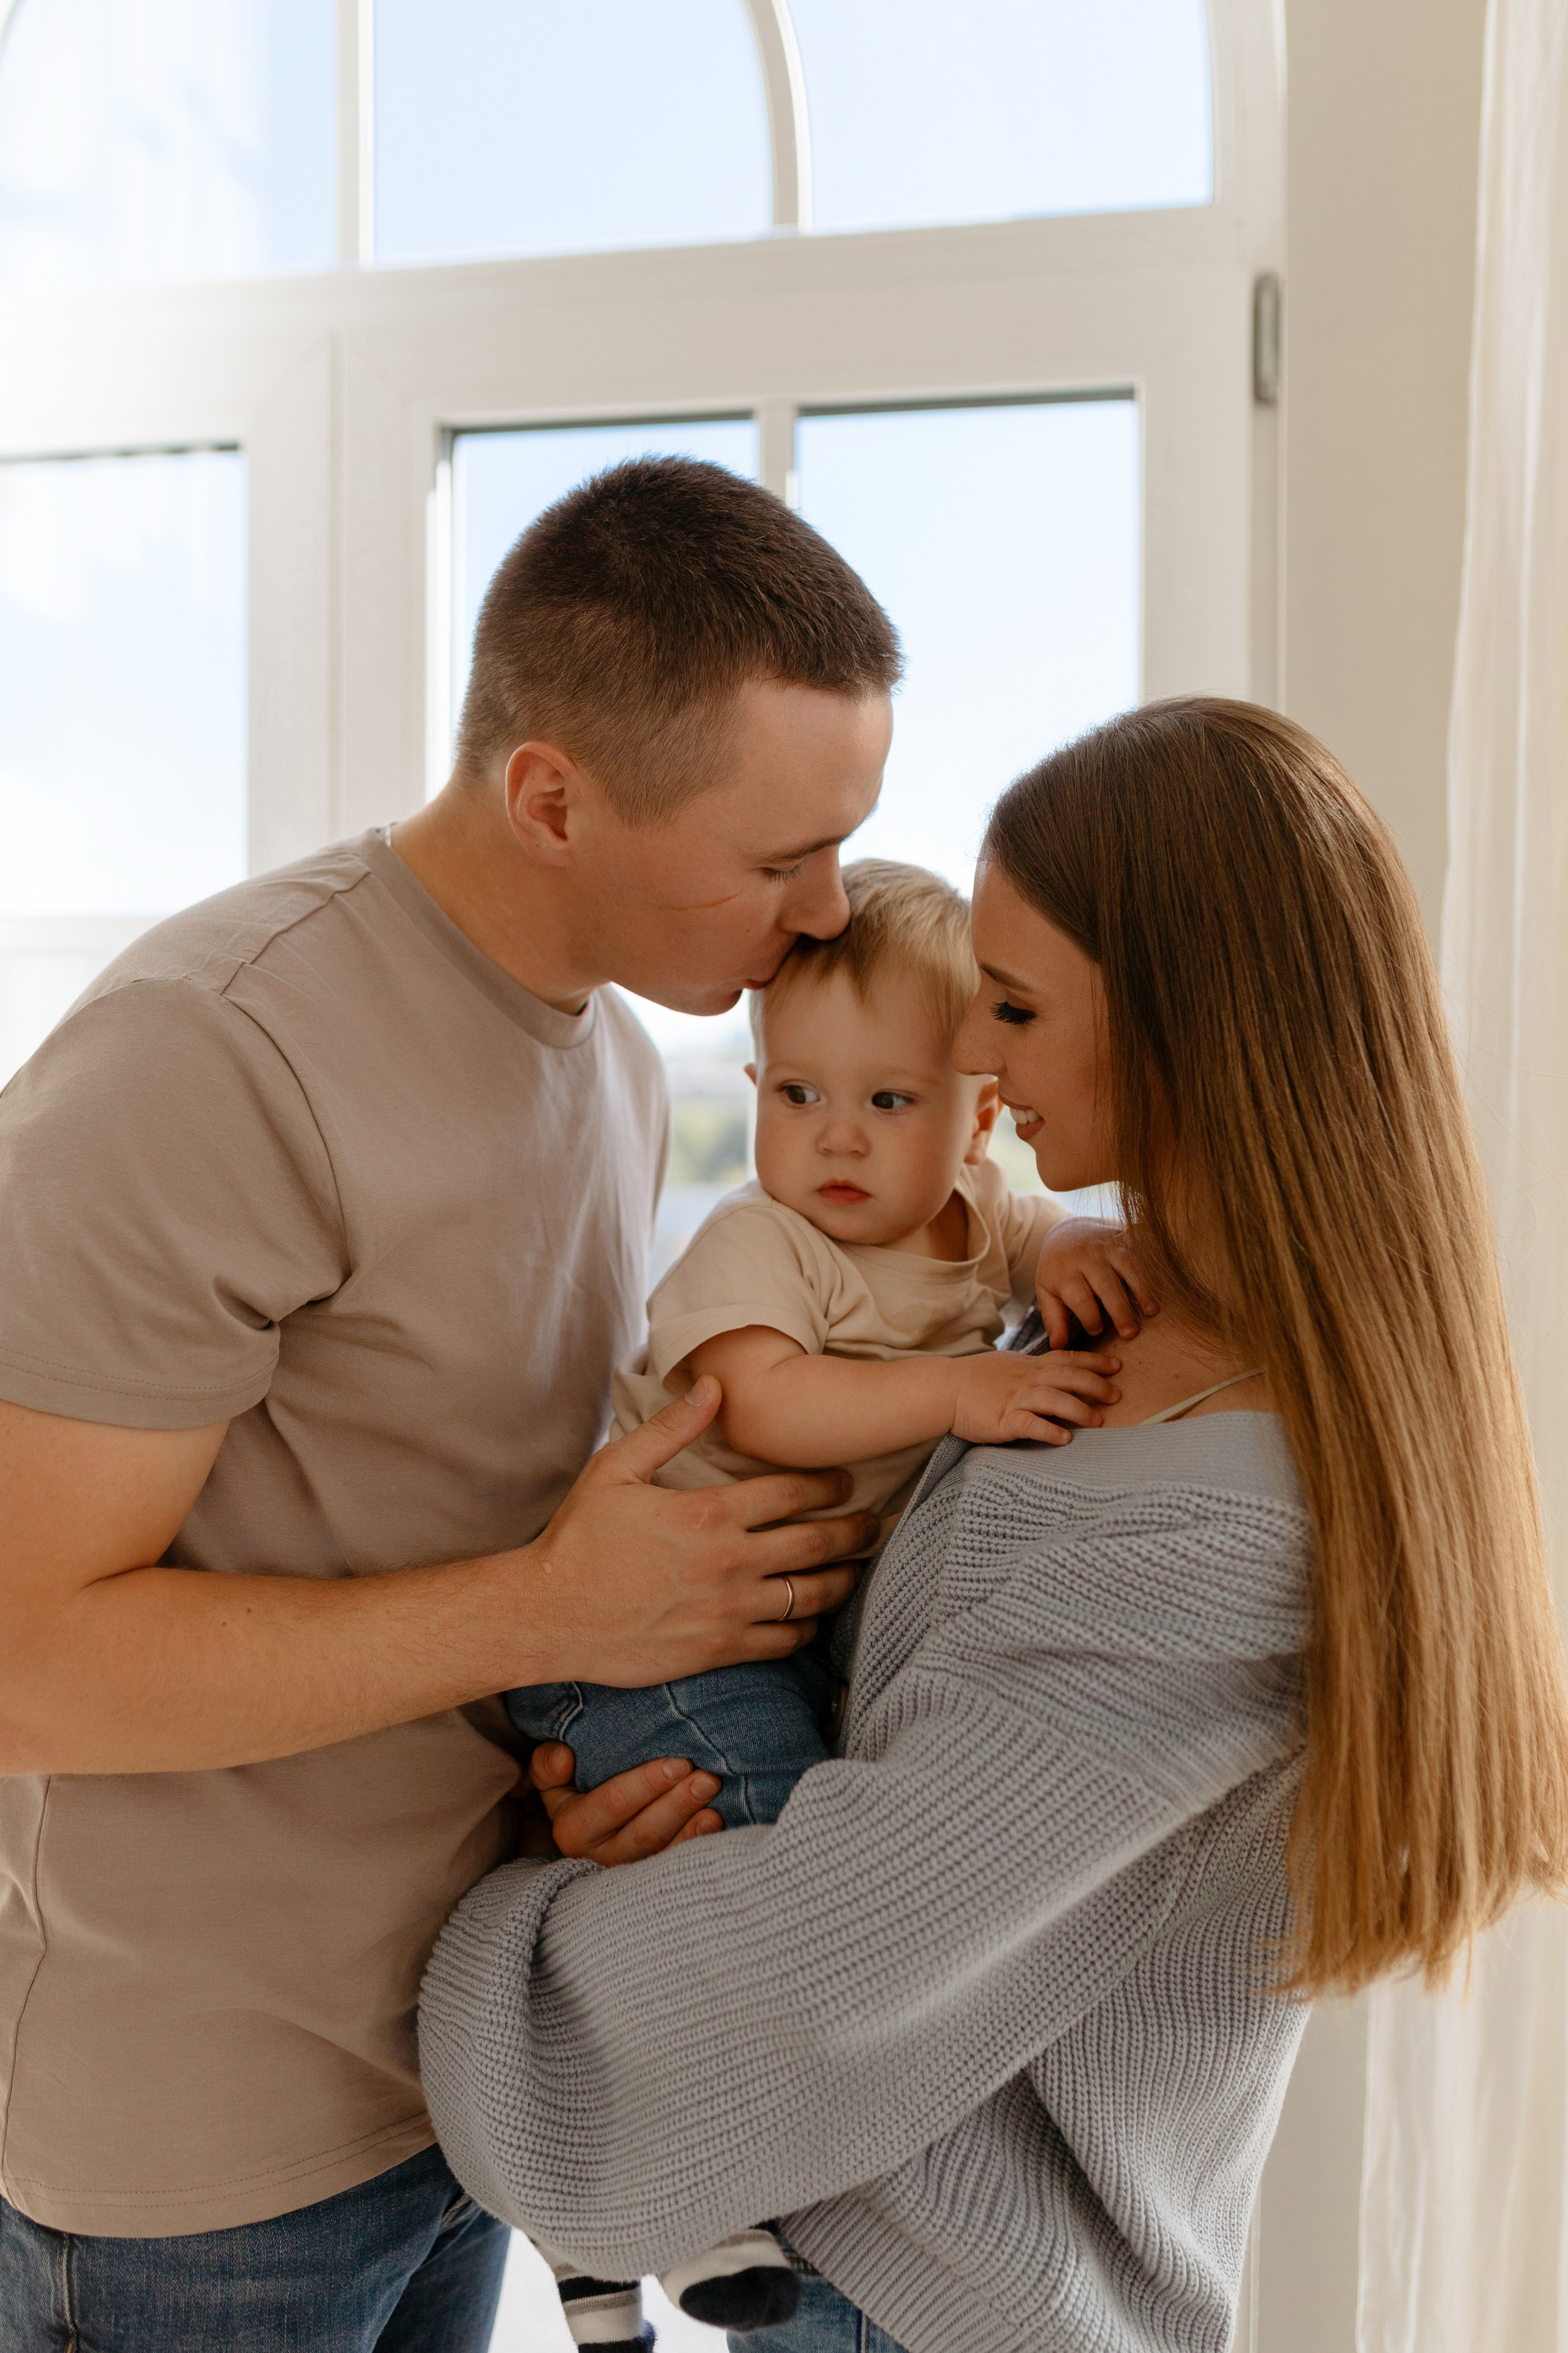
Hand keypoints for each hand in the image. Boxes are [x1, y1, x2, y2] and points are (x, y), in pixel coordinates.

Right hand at [519, 1376, 875, 1687]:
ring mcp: (729, 1610)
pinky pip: (784, 1641)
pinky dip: (808, 1628)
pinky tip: (815, 1617)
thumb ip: (672, 1427)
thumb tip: (714, 1385)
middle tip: (873, 1522)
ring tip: (859, 1567)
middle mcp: (729, 1562)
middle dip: (854, 1529)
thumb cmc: (578, 1539)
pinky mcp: (719, 1649)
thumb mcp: (616, 1468)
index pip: (793, 1493)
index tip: (845, 1481)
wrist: (549, 1615)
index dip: (829, 1484)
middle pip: (816, 1542)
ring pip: (811, 1594)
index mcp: (709, 1513)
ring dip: (843, 1579)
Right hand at [530, 1740, 723, 1865]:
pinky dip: (697, 1844)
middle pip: (643, 1832)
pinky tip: (714, 1822)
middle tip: (707, 1778)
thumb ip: (548, 1765)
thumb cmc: (572, 1796)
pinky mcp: (649, 1883)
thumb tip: (565, 1758)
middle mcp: (599, 1857)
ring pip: (661, 1851)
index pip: (614, 1803)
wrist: (582, 1840)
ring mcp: (626, 1875)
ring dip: (692, 1824)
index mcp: (574, 1830)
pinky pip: (675, 1866)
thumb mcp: (551, 1782)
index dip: (647, 1783)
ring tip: (714, 1794)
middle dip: (678, 1803)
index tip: (679, 1763)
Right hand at [947, 1347, 1119, 1444]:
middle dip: (1095, 1385)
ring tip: (1098, 1420)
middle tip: (1116, 1395)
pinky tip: (1065, 1439)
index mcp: (1030, 1366)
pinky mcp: (1003, 1420)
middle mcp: (1027, 1379)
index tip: (1117, 1365)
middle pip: (1068, 1377)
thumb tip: (1058, 1372)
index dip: (1094, 1361)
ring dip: (1078, 1409)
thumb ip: (1034, 1369)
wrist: (944, 1388)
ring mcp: (1015, 1399)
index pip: (1068, 1358)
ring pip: (1054, 1400)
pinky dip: (1049, 1431)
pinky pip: (1030, 1424)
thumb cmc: (975, 1378)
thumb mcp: (1009, 1365)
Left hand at [1035, 1217, 1158, 1348]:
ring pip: (1127, 1267)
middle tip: (1130, 1333)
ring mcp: (1107, 1246)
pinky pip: (1139, 1254)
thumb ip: (1054, 1319)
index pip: (1079, 1297)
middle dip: (1118, 1309)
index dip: (1089, 1316)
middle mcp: (1087, 1257)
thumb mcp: (1047, 1292)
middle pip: (1105, 1284)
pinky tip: (1161, 1287)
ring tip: (1152, 1312)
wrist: (1066, 1231)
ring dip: (1141, 1290)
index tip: (1097, 1331)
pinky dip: (1151, 1270)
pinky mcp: (1123, 1240)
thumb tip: (1058, 1346)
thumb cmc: (1058, 1270)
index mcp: (1065, 1272)